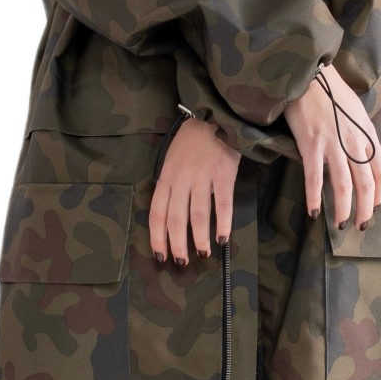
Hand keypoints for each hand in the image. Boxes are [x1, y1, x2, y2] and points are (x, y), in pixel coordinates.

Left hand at [149, 118, 239, 264]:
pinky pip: (222, 204)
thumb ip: (170, 186)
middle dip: (177, 244)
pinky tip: (223, 238)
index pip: (157, 212)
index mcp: (166, 177)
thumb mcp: (172, 161)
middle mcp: (181, 179)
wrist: (214, 117)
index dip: (157, 237)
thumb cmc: (192, 142)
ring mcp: (202, 177)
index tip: (160, 256)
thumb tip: (168, 217)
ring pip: (198, 215)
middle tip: (182, 262)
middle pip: (175, 218)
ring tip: (202, 254)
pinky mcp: (224, 174)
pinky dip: (223, 224)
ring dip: (199, 238)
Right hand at [283, 64, 380, 230]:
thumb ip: (360, 135)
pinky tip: (313, 212)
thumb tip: (361, 155)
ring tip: (340, 225)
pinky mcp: (310, 144)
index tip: (375, 206)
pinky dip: (314, 198)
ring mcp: (333, 144)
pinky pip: (313, 178)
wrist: (308, 74)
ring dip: (343, 210)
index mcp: (367, 133)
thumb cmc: (330, 91)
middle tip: (360, 225)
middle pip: (367, 184)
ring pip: (344, 186)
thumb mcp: (356, 111)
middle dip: (365, 210)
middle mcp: (354, 141)